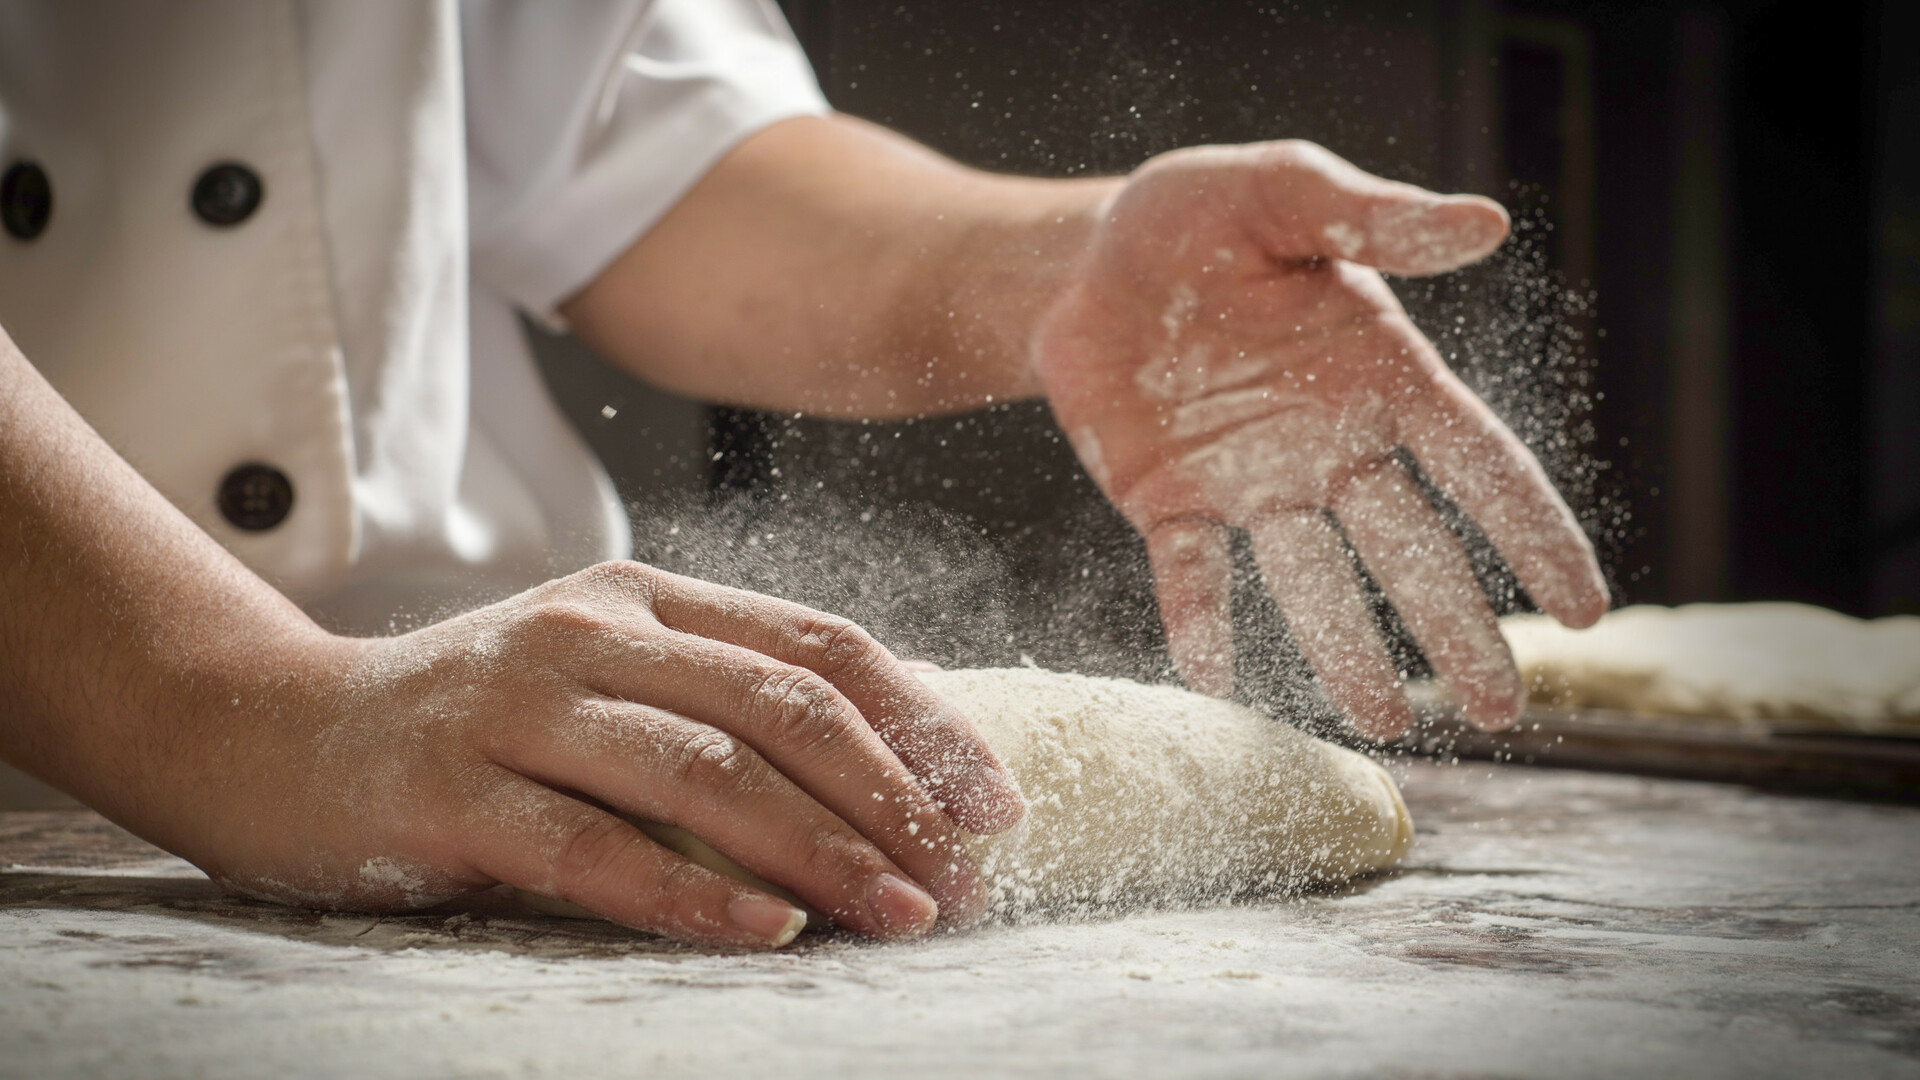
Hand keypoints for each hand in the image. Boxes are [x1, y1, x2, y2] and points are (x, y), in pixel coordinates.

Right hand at [187, 562, 1023, 948]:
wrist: (268, 731)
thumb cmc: (473, 721)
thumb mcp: (603, 679)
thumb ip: (723, 700)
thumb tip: (896, 763)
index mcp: (643, 598)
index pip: (818, 644)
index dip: (923, 722)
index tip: (997, 802)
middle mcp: (588, 632)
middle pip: (780, 707)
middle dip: (892, 797)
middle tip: (964, 878)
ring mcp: (514, 706)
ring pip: (702, 772)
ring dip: (820, 851)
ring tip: (901, 914)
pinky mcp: (449, 794)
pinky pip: (592, 848)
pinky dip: (691, 895)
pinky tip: (769, 935)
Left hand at [1033, 140, 1607, 738]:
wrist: (1084, 260)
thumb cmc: (1200, 219)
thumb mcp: (1281, 192)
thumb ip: (1371, 216)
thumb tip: (1485, 222)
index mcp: (1381, 377)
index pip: (1480, 467)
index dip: (1534, 535)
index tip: (1585, 612)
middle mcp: (1329, 447)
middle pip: (1410, 549)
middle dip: (1455, 627)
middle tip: (1499, 711)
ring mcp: (1251, 485)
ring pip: (1312, 580)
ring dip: (1346, 648)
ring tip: (1385, 722)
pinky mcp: (1167, 504)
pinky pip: (1191, 571)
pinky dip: (1200, 617)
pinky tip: (1214, 671)